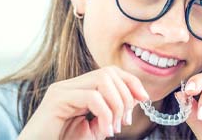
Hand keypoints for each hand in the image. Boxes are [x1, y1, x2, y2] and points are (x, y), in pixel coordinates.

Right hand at [18, 66, 148, 139]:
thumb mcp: (98, 125)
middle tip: (124, 120)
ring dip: (116, 104)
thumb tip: (137, 96)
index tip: (144, 98)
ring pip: (102, 80)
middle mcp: (72, 84)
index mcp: (81, 88)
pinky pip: (92, 97)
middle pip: (109, 72)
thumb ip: (114, 110)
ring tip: (114, 127)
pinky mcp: (57, 99)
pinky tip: (104, 131)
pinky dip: (105, 114)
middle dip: (126, 95)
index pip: (111, 71)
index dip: (131, 81)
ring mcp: (63, 89)